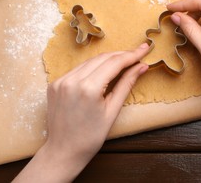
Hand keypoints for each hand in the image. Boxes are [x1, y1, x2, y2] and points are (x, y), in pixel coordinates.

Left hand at [14, 43, 149, 182]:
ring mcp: (61, 80)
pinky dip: (93, 67)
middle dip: (121, 55)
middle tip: (138, 53)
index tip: (144, 48)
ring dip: (108, 59)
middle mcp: (72, 80)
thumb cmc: (91, 136)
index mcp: (88, 88)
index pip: (114, 63)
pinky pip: (78, 69)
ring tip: (124, 61)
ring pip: (90, 61)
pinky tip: (103, 70)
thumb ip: (127, 84)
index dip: (131, 55)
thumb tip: (141, 66)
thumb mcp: (112, 111)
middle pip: (102, 58)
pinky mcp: (55, 83)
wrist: (63, 151)